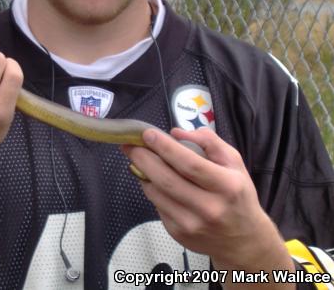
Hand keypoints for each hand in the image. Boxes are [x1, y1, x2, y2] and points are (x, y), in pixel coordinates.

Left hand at [122, 128, 289, 271]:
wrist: (243, 240)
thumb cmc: (237, 194)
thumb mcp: (233, 163)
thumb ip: (209, 142)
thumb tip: (176, 134)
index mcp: (227, 186)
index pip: (190, 164)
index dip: (165, 147)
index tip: (147, 134)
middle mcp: (210, 208)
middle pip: (167, 179)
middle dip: (143, 158)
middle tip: (129, 144)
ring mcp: (192, 224)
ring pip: (156, 193)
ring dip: (142, 173)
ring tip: (137, 158)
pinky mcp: (178, 233)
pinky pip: (157, 205)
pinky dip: (151, 189)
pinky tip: (152, 180)